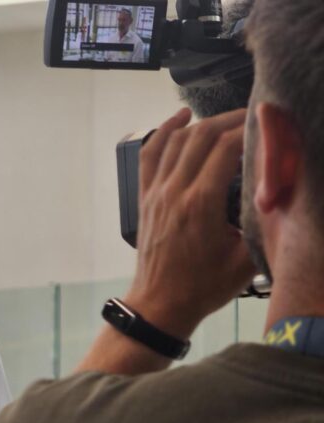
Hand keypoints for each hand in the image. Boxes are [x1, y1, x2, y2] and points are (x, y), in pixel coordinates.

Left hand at [125, 108, 256, 338]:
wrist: (161, 303)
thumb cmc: (203, 286)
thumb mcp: (246, 259)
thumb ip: (263, 223)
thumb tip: (280, 192)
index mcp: (200, 203)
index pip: (225, 149)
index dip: (248, 130)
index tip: (266, 125)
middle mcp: (174, 191)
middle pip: (200, 137)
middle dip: (229, 119)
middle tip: (253, 117)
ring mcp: (155, 192)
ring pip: (174, 141)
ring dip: (201, 122)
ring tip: (226, 117)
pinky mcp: (145, 197)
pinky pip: (150, 155)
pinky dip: (163, 132)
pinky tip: (179, 118)